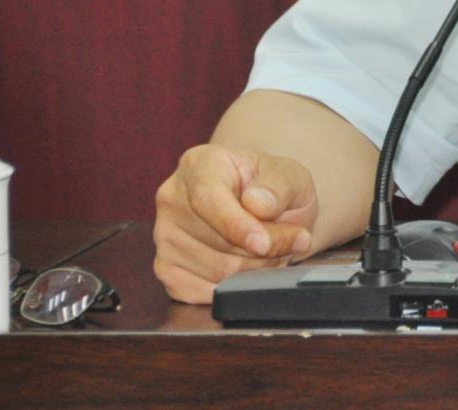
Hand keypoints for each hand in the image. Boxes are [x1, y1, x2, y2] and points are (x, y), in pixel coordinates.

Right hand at [152, 143, 319, 303]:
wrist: (264, 207)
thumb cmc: (273, 188)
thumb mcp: (291, 175)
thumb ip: (280, 186)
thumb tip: (258, 205)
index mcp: (198, 165)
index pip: (207, 198)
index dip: (237, 226)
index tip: (264, 243)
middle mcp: (172, 198)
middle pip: (216, 240)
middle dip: (264, 249)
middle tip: (293, 240)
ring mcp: (164, 236)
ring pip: (214, 270)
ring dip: (255, 269)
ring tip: (273, 250)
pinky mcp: (166, 269)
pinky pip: (203, 292)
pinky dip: (234, 287)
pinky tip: (250, 267)